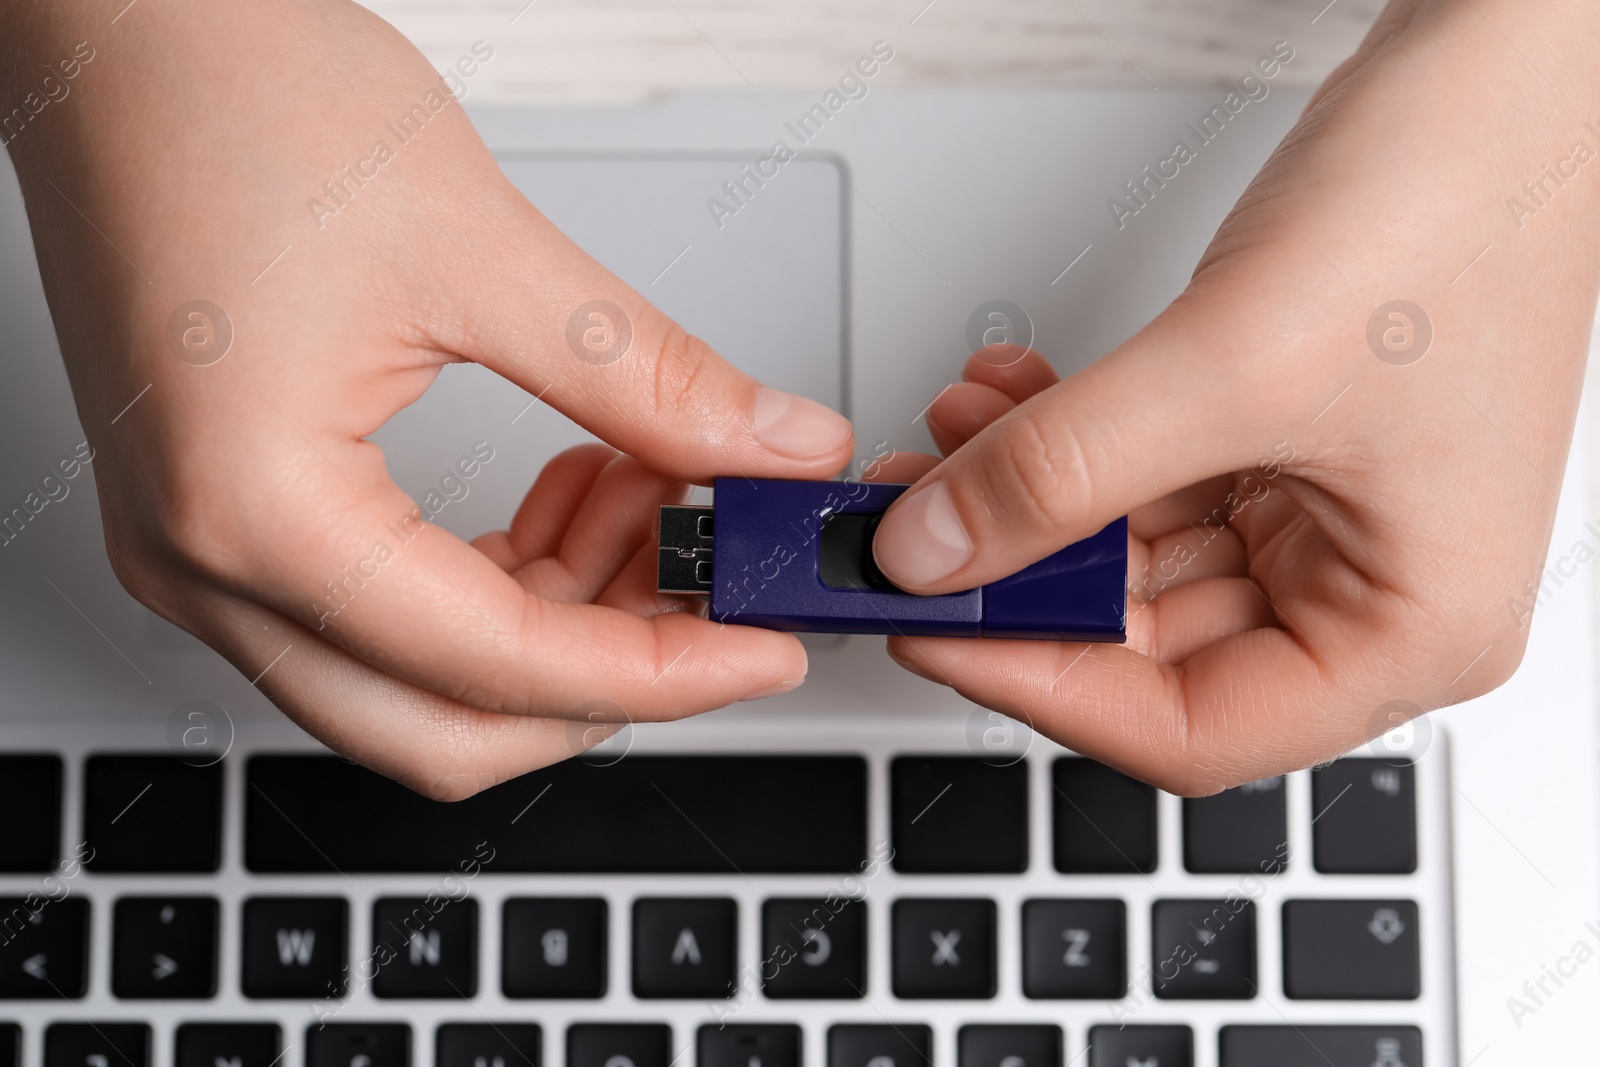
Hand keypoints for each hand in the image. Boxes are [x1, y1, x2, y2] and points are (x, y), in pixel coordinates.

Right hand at [2, 0, 852, 797]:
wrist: (119, 27)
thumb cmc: (229, 95)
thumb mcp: (480, 248)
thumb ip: (646, 380)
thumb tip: (770, 450)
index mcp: (255, 512)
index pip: (501, 667)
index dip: (663, 672)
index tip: (762, 647)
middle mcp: (207, 560)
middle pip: (447, 726)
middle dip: (606, 675)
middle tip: (715, 591)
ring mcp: (206, 544)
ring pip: (419, 678)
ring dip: (559, 614)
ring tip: (655, 489)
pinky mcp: (229, 507)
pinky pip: (384, 607)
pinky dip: (499, 574)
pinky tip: (578, 483)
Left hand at [871, 0, 1599, 793]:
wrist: (1510, 75)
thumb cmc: (1463, 203)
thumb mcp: (1233, 364)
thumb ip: (1064, 471)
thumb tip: (935, 549)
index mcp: (1414, 628)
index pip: (1192, 728)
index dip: (1042, 687)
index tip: (935, 631)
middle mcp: (1371, 593)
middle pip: (1146, 645)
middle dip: (1016, 576)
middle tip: (913, 531)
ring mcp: (1322, 521)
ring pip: (1129, 560)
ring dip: (1028, 502)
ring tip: (944, 444)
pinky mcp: (1278, 452)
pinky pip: (1144, 485)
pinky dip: (1068, 449)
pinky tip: (1005, 404)